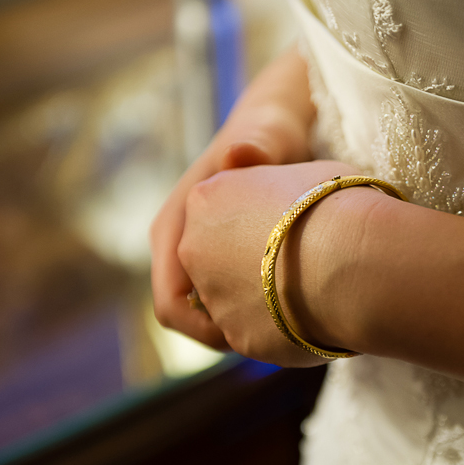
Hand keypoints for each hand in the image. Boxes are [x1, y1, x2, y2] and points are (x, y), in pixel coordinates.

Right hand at [150, 48, 314, 348]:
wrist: (277, 128)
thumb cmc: (271, 132)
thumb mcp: (269, 137)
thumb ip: (258, 146)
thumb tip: (240, 153)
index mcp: (175, 224)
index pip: (171, 301)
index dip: (206, 329)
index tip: (253, 335)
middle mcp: (178, 243)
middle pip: (188, 316)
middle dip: (229, 330)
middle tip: (280, 336)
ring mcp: (198, 253)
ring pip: (209, 312)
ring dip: (241, 323)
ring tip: (290, 322)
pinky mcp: (219, 258)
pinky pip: (226, 300)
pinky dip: (253, 309)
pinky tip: (293, 306)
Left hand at [177, 160, 365, 366]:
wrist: (352, 261)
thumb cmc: (334, 207)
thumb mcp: (299, 173)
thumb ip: (274, 186)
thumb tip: (279, 199)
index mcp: (207, 199)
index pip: (221, 209)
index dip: (258, 218)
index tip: (289, 224)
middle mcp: (195, 247)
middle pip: (217, 256)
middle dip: (250, 260)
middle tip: (298, 259)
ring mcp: (212, 295)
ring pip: (234, 297)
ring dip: (264, 296)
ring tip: (311, 288)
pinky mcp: (235, 335)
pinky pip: (256, 330)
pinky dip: (279, 326)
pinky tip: (313, 314)